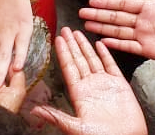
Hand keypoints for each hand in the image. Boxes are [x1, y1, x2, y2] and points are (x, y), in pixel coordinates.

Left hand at [31, 28, 145, 134]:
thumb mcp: (76, 128)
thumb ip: (57, 117)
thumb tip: (35, 110)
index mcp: (79, 95)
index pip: (68, 68)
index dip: (63, 53)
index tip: (58, 40)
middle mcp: (90, 87)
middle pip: (79, 60)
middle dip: (72, 44)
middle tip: (66, 29)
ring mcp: (105, 85)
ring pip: (92, 60)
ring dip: (85, 46)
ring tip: (79, 32)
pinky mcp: (120, 85)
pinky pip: (111, 65)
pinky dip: (106, 54)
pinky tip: (100, 44)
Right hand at [80, 0, 154, 64]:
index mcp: (151, 7)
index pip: (124, 3)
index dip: (108, 1)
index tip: (94, 0)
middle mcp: (145, 21)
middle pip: (116, 16)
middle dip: (98, 14)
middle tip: (83, 12)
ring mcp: (146, 36)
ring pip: (118, 30)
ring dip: (102, 27)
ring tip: (87, 24)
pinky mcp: (150, 49)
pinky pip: (129, 46)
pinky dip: (115, 44)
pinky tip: (104, 41)